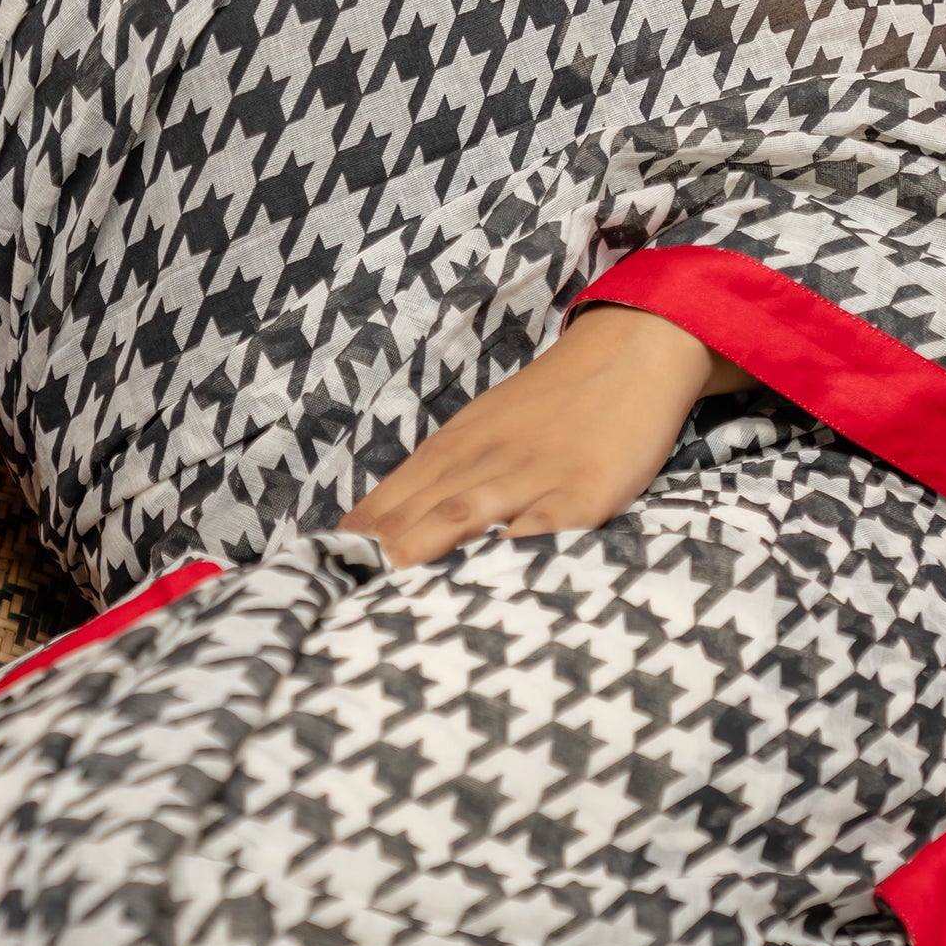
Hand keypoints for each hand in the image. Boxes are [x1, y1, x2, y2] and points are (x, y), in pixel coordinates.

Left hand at [342, 306, 744, 567]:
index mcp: (453, 447)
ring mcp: (531, 477)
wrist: (626, 353)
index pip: (388, 498)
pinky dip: (512, 554)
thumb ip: (440, 477)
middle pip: (415, 511)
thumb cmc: (551, 403)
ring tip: (387, 584)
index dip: (354, 538)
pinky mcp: (581, 493)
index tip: (319, 574)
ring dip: (422, 549)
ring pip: (464, 515)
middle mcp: (482, 461)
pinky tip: (488, 581)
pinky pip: (542, 529)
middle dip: (376, 554)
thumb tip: (385, 528)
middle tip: (336, 593)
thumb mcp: (485, 429)